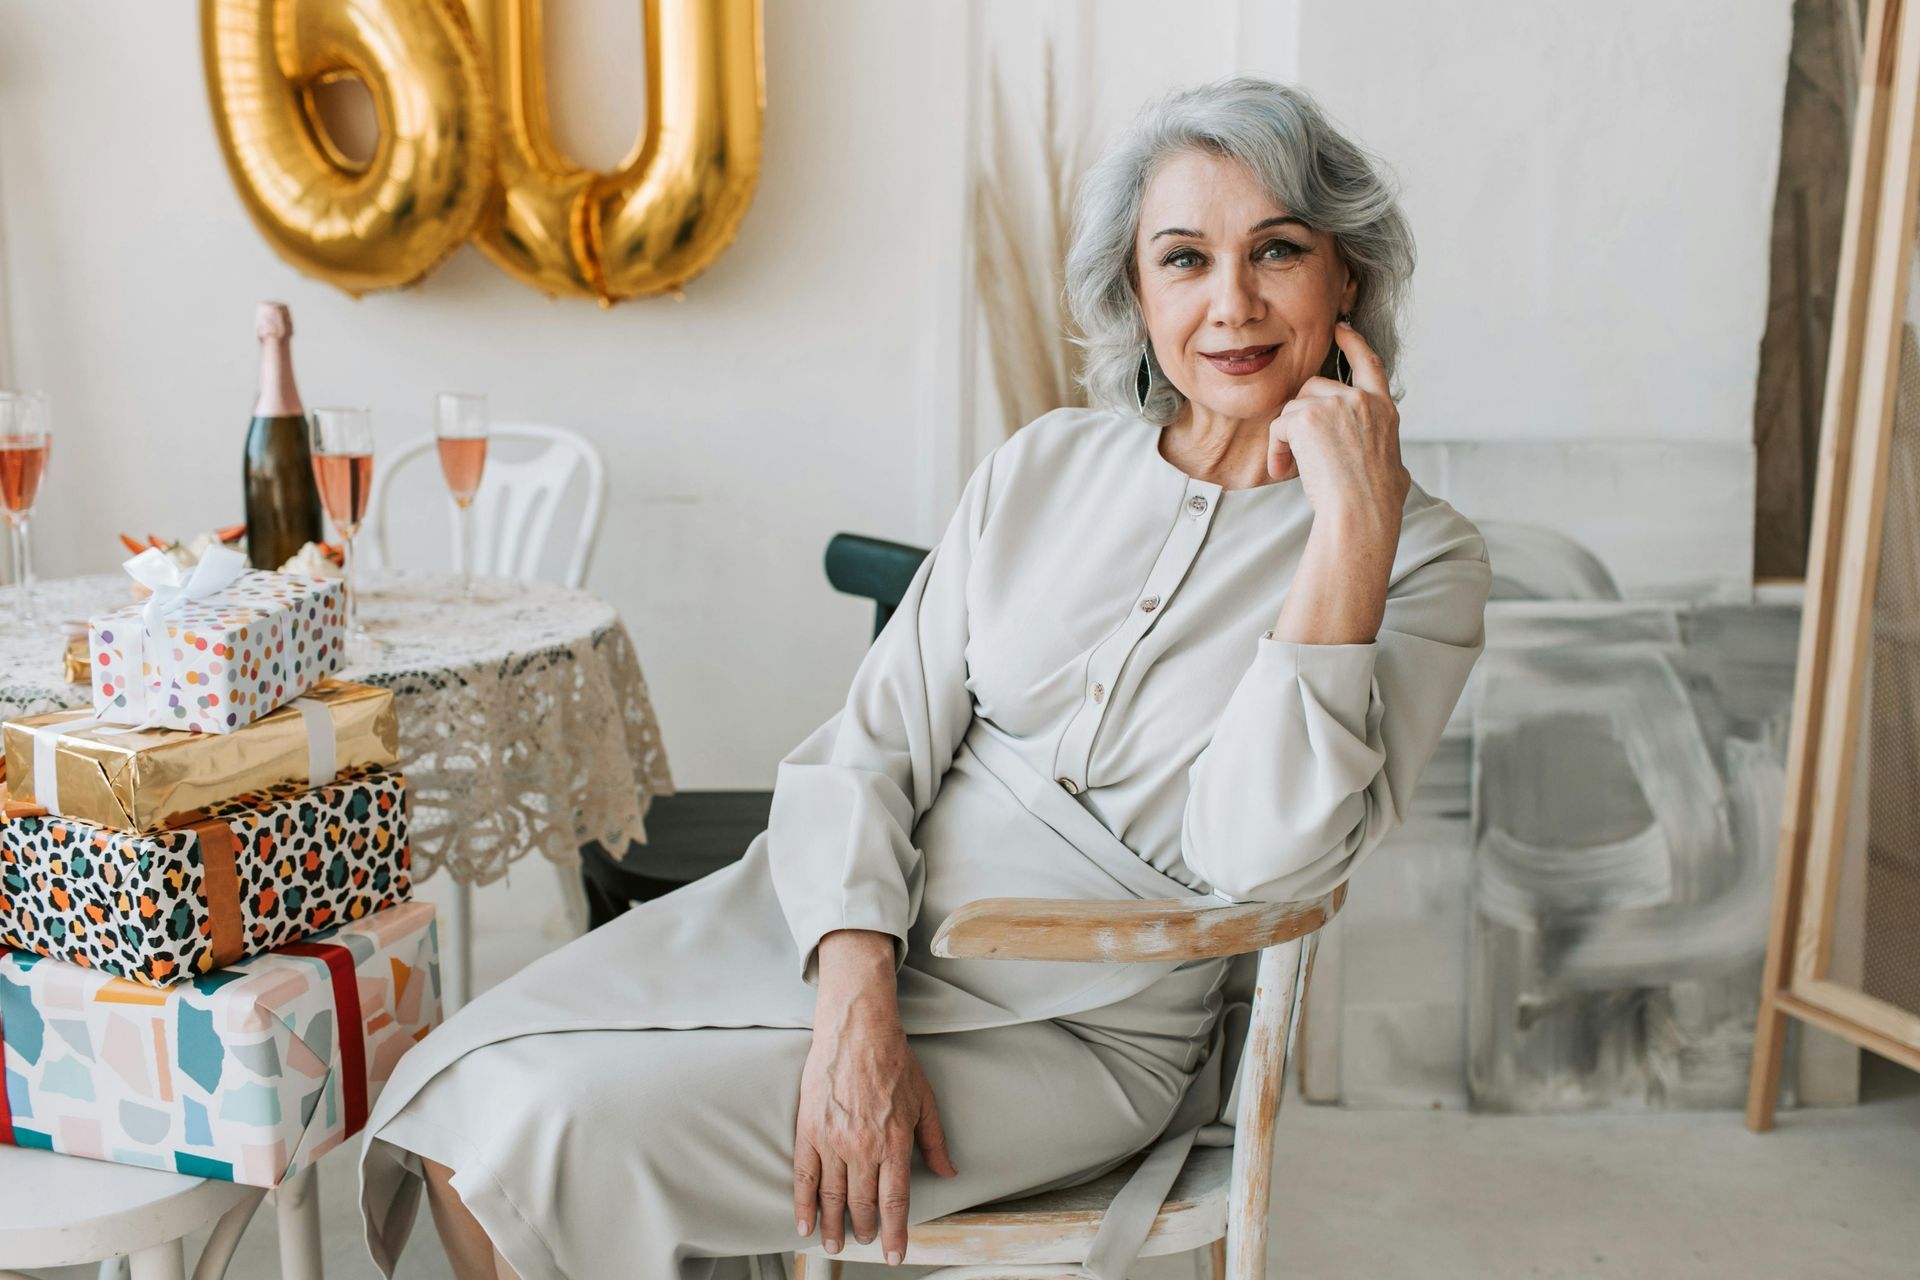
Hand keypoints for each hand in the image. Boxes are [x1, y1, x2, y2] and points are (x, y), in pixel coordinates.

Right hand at [795, 933, 957, 1264]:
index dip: (894, 1232)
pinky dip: (803, 1204)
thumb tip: (949, 1173)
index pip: (895, 1201)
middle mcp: (863, 1147)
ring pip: (833, 1196)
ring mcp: (833, 1140)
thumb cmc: (895, 1062)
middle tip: (864, 1241)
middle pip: (863, 1203)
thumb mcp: (924, 1101)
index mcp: (895, 1142)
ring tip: (835, 1245)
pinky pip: (804, 1175)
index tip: (894, 1255)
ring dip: (834, 1225)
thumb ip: (935, 1141)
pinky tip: (805, 1225)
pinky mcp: (810, 1130)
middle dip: (865, 1229)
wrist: (858, 1030)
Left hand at [1267, 321, 1409, 534]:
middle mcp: (1361, 400)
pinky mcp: (1307, 417)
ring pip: (1293, 408)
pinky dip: (1276, 450)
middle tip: (1300, 449)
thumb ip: (1382, 450)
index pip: (1368, 364)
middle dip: (1301, 414)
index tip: (1341, 329)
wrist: (1361, 510)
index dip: (1353, 344)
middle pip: (1314, 387)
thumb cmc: (1374, 500)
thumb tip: (1396, 474)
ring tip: (1293, 467)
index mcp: (1384, 409)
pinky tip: (1282, 470)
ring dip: (1287, 437)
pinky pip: (1279, 427)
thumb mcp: (1391, 464)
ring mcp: (1334, 404)